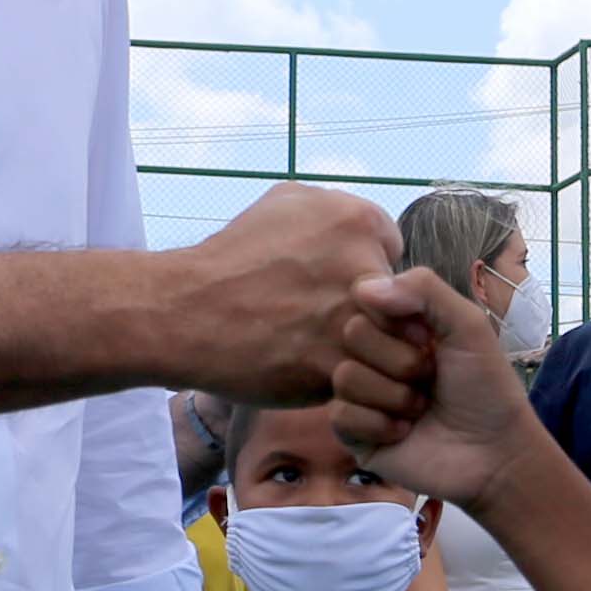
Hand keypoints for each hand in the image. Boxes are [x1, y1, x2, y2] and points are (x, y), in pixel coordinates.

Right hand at [174, 185, 405, 406]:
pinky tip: (321, 379)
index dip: (378, 288)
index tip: (344, 298)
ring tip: (342, 362)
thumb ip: (334, 208)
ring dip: (377, 363)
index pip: (400, 264)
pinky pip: (367, 386)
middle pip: (407, 311)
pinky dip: (352, 389)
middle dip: (383, 326)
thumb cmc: (230, 258)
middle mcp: (363, 268)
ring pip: (397, 353)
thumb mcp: (283, 202)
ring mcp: (352, 321)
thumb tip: (363, 226)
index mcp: (357, 222)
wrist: (183, 313)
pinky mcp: (335, 367)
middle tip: (344, 335)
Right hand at [327, 266, 547, 511]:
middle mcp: (376, 355)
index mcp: (399, 325)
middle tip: (429, 379)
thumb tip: (365, 288)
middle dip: (399, 361)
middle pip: (352, 334)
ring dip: (393, 396)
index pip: (365, 298)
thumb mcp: (468, 325)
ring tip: (420, 410)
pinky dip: (378, 424)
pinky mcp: (352, 432)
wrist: (493, 455)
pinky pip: (340, 414)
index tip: (427, 338)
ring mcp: (361, 394)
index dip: (395, 320)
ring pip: (344, 376)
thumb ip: (425, 288)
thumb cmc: (487, 389)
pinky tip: (404, 433)